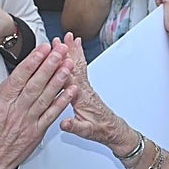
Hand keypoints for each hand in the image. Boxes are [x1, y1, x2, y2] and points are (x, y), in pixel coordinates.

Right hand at [0, 39, 76, 168]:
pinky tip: (71, 90)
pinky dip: (63, 102)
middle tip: (60, 51)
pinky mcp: (37, 132)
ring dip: (59, 80)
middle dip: (50, 65)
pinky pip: (52, 115)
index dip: (32, 61)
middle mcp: (17, 111)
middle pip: (36, 84)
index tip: (42, 49)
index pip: (19, 78)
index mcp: (1, 104)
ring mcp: (29, 122)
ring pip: (46, 97)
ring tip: (68, 64)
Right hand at [58, 34, 131, 151]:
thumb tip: (64, 123)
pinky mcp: (86, 87)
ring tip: (70, 37)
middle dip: (68, 51)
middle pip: (75, 67)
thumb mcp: (86, 132)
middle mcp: (84, 89)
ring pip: (78, 65)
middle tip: (64, 37)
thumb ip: (75, 126)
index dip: (61, 66)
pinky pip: (81, 69)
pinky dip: (77, 58)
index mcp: (81, 98)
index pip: (69, 79)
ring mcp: (85, 87)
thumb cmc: (100, 130)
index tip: (55, 54)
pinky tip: (75, 51)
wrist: (112, 129)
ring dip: (74, 51)